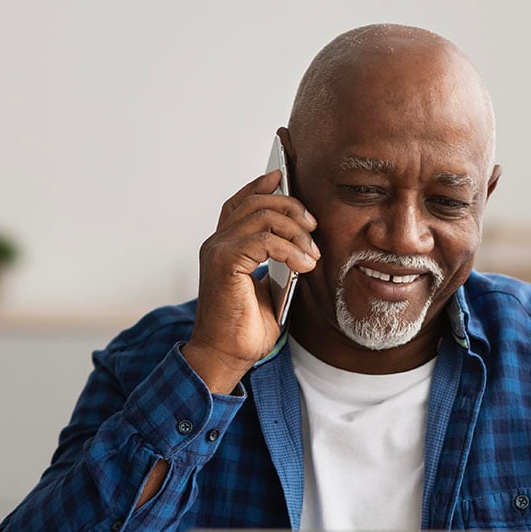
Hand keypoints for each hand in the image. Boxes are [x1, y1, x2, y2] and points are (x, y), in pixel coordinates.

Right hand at [183, 170, 319, 392]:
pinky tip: (305, 265)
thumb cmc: (246, 327)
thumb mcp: (270, 287)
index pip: (240, 202)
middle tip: (313, 227)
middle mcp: (217, 242)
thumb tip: (302, 244)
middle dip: (291, 207)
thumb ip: (278, 262)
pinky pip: (264, 240)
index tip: (284, 176)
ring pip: (263, 216)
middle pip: (256, 202)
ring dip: (296, 231)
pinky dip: (290, 250)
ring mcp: (218, 250)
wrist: (228, 355)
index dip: (260, 186)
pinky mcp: (224, 262)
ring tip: (313, 255)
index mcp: (225, 246)